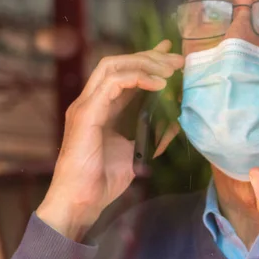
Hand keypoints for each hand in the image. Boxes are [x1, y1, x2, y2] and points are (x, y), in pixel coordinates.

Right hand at [36, 40, 183, 239]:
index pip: (124, 73)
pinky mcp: (86, 113)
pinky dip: (138, 78)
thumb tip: (174, 120)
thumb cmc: (103, 180)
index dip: (147, 60)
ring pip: (113, 65)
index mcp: (102, 107)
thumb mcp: (136, 151)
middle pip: (119, 62)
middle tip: (177, 59)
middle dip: (150, 56)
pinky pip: (112, 83)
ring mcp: (86, 105)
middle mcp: (91, 101)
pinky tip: (159, 85)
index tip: (171, 56)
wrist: (81, 202)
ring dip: (145, 63)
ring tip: (170, 70)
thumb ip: (151, 133)